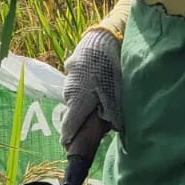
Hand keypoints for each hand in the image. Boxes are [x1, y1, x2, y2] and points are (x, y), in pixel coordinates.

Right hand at [59, 28, 123, 157]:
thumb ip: (112, 115)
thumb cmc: (113, 69)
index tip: (70, 148)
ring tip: (99, 96)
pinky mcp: (72, 62)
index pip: (68, 127)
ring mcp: (69, 74)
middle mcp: (69, 89)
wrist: (107, 37)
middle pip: (72, 109)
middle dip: (82, 116)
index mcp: (78, 100)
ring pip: (74, 93)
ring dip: (84, 97)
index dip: (69, 139)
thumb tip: (113, 129)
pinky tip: (98, 79)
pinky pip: (77, 78)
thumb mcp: (116, 96)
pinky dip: (86, 82)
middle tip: (95, 118)